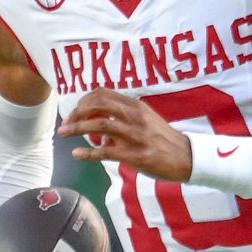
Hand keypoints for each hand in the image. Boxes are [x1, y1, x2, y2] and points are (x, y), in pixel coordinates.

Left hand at [58, 89, 192, 182]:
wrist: (187, 157)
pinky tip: (77, 155)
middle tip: (67, 123)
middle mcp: (134, 116)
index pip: (103, 94)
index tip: (75, 111)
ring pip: (99, 124)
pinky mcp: (135, 155)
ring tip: (64, 134)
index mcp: (136, 106)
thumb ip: (124, 118)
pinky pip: (106, 151)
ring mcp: (134, 135)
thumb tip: (98, 126)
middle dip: (77, 113)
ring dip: (77, 128)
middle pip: (98, 104)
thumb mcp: (146, 120)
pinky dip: (87, 153)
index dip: (84, 100)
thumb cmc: (164, 139)